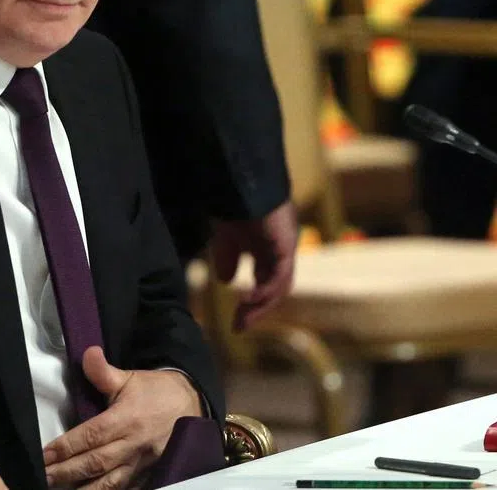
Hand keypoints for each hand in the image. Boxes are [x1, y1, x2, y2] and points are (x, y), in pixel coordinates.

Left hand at [43, 347, 201, 488]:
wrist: (192, 404)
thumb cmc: (155, 391)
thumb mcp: (129, 377)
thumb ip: (103, 371)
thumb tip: (87, 353)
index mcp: (126, 419)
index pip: (91, 436)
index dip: (66, 446)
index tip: (45, 454)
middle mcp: (133, 444)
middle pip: (96, 462)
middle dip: (68, 471)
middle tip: (44, 476)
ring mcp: (142, 463)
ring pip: (110, 482)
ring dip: (85, 489)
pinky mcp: (149, 474)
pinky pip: (127, 489)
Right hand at [210, 200, 297, 330]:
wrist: (241, 183)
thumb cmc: (233, 204)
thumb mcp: (226, 239)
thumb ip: (227, 258)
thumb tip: (225, 281)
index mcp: (267, 248)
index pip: (264, 282)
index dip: (251, 302)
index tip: (235, 320)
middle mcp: (280, 251)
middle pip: (274, 289)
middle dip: (256, 310)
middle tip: (238, 327)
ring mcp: (285, 248)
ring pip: (280, 286)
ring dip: (261, 305)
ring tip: (242, 317)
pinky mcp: (286, 246)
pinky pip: (279, 276)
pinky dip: (264, 290)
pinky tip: (247, 298)